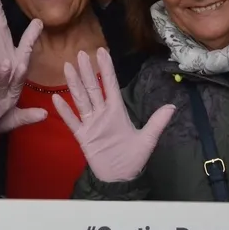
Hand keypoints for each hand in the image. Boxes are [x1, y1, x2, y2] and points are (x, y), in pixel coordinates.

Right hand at [52, 48, 174, 182]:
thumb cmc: (134, 158)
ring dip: (74, 84)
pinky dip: (64, 110)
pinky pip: (72, 121)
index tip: (101, 51)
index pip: (110, 85)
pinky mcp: (82, 136)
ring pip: (81, 100)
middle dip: (87, 71)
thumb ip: (156, 122)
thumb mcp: (147, 140)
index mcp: (117, 111)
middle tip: (80, 53)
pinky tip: (56, 98)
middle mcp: (102, 113)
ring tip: (67, 67)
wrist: (120, 178)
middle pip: (92, 88)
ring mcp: (91, 124)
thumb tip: (172, 107)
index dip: (106, 68)